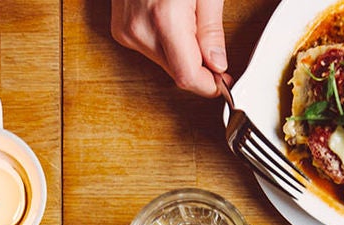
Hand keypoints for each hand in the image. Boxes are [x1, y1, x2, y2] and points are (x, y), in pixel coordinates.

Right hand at [110, 0, 230, 96]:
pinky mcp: (119, 29)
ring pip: (163, 62)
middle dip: (199, 67)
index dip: (209, 86)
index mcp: (165, 19)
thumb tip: (217, 63)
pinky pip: (149, 48)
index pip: (187, 76)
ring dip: (182, 54)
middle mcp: (140, 29)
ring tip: (189, 21)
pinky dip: (166, 43)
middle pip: (175, 72)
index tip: (223, 83)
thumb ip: (210, 30)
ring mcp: (125, 30)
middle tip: (216, 55)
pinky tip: (172, 20)